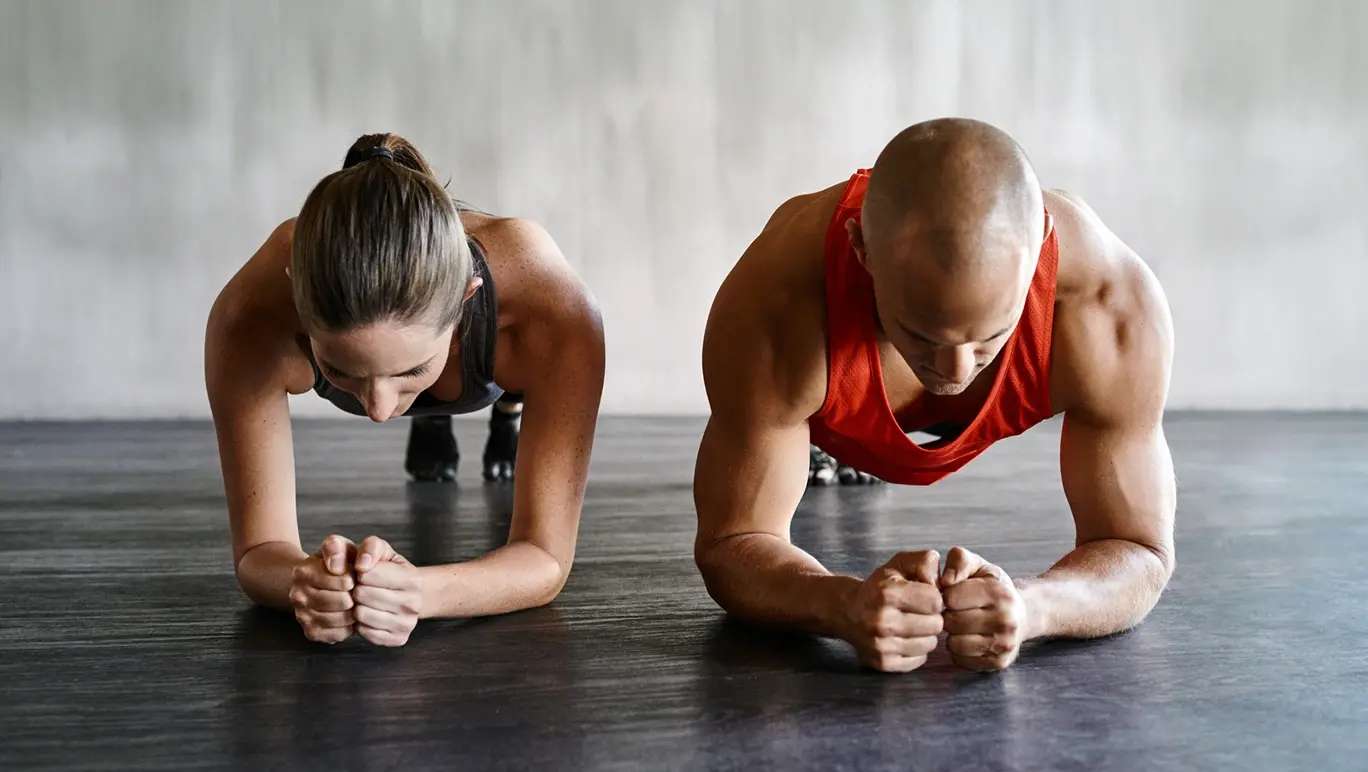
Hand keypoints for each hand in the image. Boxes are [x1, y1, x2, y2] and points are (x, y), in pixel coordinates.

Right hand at [290, 535, 357, 643]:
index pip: (343, 581)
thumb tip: (337, 567)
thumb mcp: (337, 547)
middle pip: (343, 602)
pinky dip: (349, 627)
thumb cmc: (336, 563)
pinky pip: (338, 635)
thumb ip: (337, 547)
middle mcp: (297, 596)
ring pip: (341, 619)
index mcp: (303, 572)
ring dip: (354, 612)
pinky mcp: (311, 632)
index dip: (356, 579)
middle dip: (356, 596)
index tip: (355, 576)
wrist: (318, 581)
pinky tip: (349, 616)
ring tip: (356, 603)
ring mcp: (302, 616)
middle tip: (358, 592)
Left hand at [351, 536, 422, 646]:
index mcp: (413, 579)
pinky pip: (365, 633)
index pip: (367, 575)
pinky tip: (369, 615)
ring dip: (357, 607)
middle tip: (362, 588)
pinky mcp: (398, 639)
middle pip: (363, 596)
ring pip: (362, 616)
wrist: (407, 593)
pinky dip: (361, 624)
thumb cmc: (389, 570)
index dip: (359, 572)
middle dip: (356, 590)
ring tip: (364, 601)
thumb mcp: (382, 550)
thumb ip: (370, 548)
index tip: (364, 573)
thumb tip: (362, 565)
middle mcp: (414, 603)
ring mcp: (408, 624)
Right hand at [845, 550, 943, 671]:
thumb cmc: (879, 587)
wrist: (848, 611)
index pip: (936, 601)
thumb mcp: (899, 563)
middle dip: (931, 617)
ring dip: (925, 634)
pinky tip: (904, 638)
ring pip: (930, 644)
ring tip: (911, 624)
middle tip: (918, 612)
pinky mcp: (883, 663)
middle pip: (936, 625)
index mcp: (887, 593)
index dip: (934, 597)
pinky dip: (916, 650)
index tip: (924, 596)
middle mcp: (882, 621)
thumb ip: (925, 561)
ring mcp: (881, 645)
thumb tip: (942, 582)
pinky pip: (919, 660)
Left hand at [940, 547, 1027, 670]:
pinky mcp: (999, 662)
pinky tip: (968, 638)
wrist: (1023, 612)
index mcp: (999, 593)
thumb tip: (944, 581)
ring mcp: (1005, 644)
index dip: (946, 595)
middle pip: (951, 622)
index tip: (954, 593)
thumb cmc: (993, 586)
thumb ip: (959, 560)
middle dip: (948, 614)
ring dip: (952, 634)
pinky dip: (958, 651)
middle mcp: (1006, 621)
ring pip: (954, 644)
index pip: (951, 598)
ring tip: (962, 624)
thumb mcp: (979, 565)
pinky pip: (961, 660)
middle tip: (957, 610)